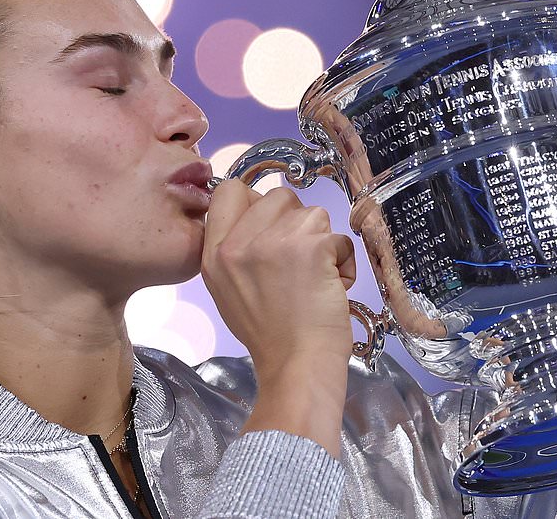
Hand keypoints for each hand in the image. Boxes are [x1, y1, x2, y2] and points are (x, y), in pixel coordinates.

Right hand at [202, 182, 355, 371]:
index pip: (228, 190)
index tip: (271, 228)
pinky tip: (332, 286)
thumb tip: (259, 218)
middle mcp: (237, 244)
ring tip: (314, 278)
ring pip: (311, 212)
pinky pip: (338, 237)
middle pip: (276, 196)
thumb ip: (235, 249)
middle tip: (297, 263)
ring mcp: (273, 242)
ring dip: (321, 242)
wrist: (296, 366)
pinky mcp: (310, 247)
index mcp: (214, 254)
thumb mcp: (228, 290)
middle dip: (295, 223)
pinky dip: (343, 261)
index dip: (256, 203)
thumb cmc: (271, 336)